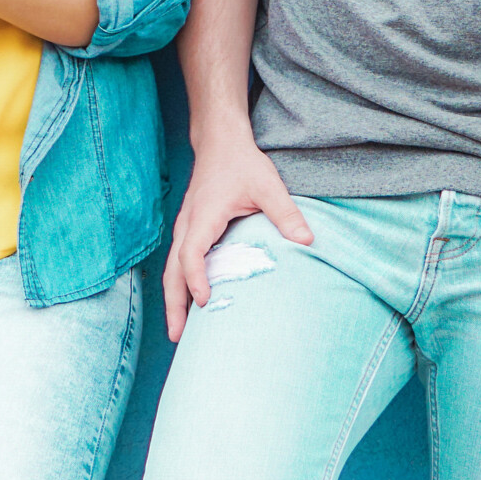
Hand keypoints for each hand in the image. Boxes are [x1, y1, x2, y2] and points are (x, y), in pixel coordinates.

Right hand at [162, 135, 312, 341]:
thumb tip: (309, 242)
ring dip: (174, 299)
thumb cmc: (242, 163)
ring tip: (179, 330)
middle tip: (178, 337)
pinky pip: (180, 262)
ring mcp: (185, 228)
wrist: (220, 142)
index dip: (196, 278)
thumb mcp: (268, 185)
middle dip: (174, 304)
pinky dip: (181, 285)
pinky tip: (191, 303)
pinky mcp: (190, 229)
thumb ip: (286, 213)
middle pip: (172, 271)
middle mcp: (187, 225)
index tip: (205, 301)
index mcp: (203, 216)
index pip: (191, 253)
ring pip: (172, 269)